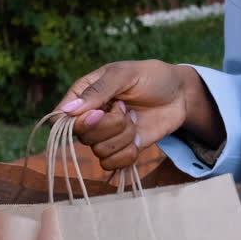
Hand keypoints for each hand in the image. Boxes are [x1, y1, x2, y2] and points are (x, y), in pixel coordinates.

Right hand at [55, 60, 223, 170]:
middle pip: (82, 137)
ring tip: (134, 119)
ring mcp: (105, 136)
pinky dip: (128, 154)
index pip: (60, 119)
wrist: (180, 94)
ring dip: (123, 137)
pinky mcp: (121, 149)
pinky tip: (138, 137)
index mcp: (83, 95)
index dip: (77, 122)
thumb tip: (68, 110)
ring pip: (99, 152)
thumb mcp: (125, 74)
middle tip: (126, 107)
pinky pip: (112, 165)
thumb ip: (98, 90)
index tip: (99, 112)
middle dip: (110, 125)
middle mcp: (90, 118)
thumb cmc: (151, 76)